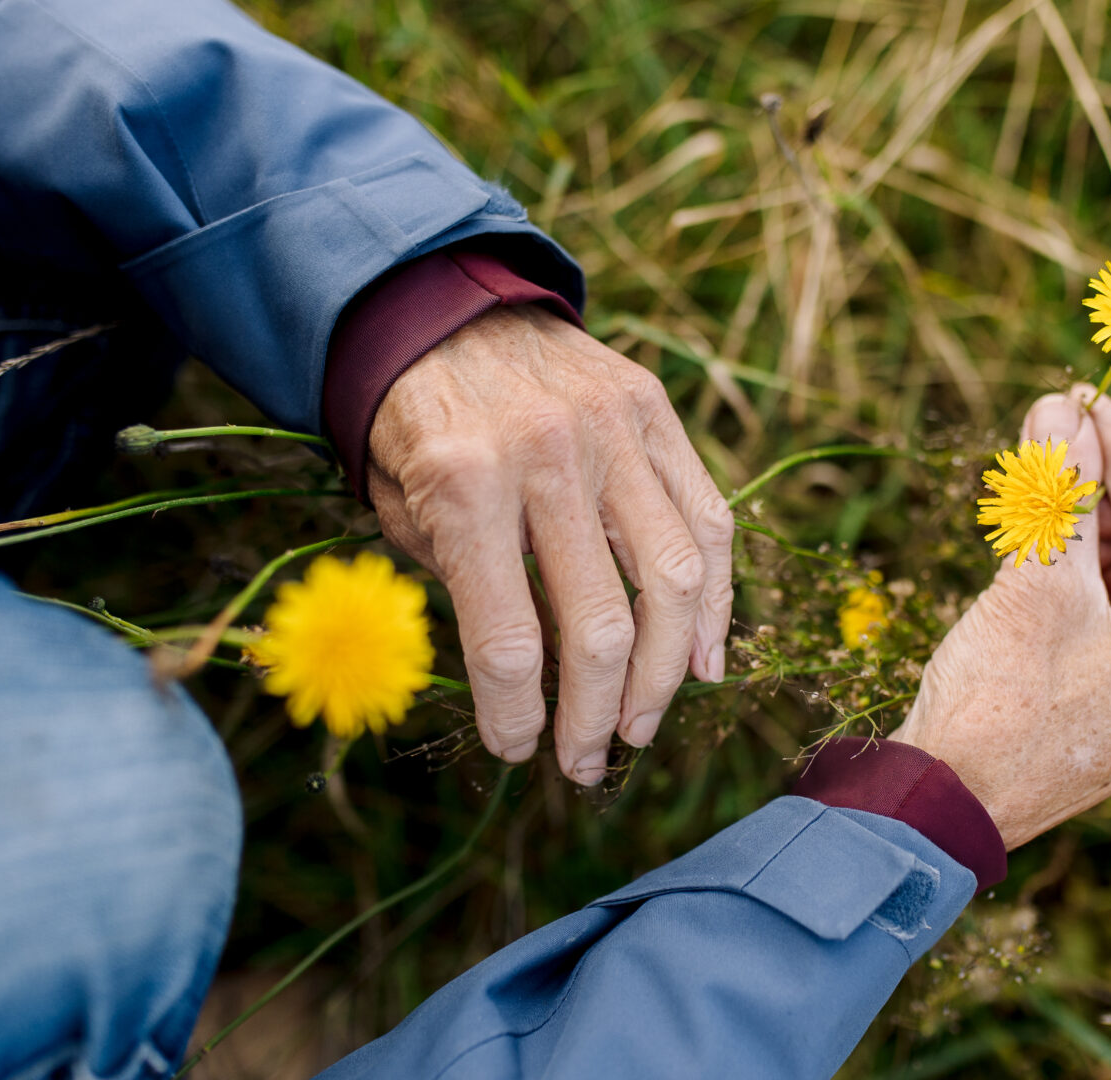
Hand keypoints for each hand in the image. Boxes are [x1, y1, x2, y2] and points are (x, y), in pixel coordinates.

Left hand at [366, 305, 734, 783]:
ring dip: (662, 675)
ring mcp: (611, 429)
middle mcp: (545, 455)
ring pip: (671, 581)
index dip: (517, 716)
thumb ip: (458, 586)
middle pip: (599, 626)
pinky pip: (708, 520)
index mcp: (462, 483)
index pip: (508, 640)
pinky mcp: (653, 412)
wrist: (443, 304)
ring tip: (640, 724)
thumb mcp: (397, 505)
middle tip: (586, 761)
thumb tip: (523, 688)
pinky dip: (713, 600)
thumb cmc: (411, 424)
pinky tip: (701, 659)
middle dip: (595, 716)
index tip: (520, 752)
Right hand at [889, 388, 1110, 845]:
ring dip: (1097, 534)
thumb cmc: (998, 704)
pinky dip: (1086, 579)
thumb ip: (1059, 490)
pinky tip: (1043, 543)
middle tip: (1066, 438)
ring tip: (1037, 490)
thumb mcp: (1034, 582)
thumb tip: (1062, 406)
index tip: (1084, 395)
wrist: (943, 805)